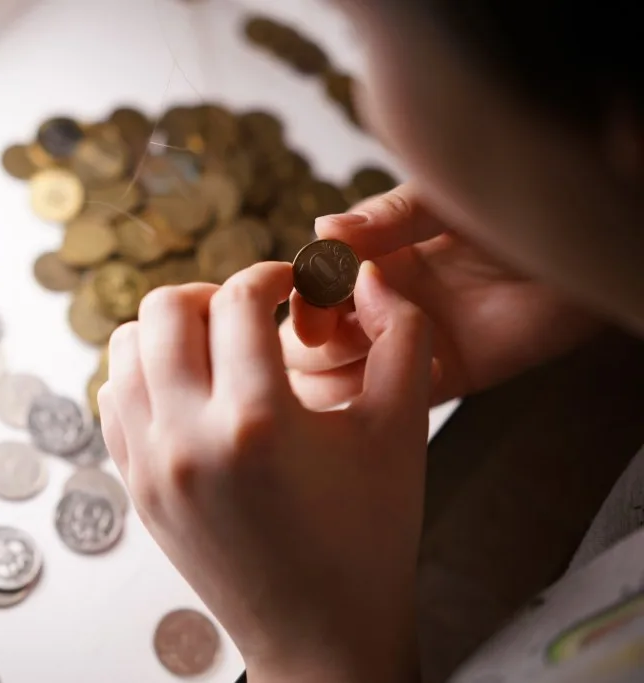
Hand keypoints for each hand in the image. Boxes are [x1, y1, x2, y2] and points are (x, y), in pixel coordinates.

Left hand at [98, 261, 431, 682]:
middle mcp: (187, 438)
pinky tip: (190, 390)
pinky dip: (143, 375)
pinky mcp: (136, 486)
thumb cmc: (368, 538)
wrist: (321, 634)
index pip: (238, 299)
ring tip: (216, 348)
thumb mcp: (401, 431)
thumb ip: (400, 338)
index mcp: (256, 421)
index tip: (292, 284)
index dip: (271, 274)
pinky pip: (113, 399)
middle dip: (211, 293)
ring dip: (170, 331)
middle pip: (163, 309)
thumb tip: (368, 280)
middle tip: (249, 313)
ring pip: (125, 349)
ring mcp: (150, 464)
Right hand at [283, 183, 603, 409]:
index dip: (300, 300)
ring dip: (341, 372)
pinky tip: (422, 362)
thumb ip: (385, 217)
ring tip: (376, 346)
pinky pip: (392, 401)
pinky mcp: (442, 377)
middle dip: (312, 341)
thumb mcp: (442, 200)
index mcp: (369, 258)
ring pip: (334, 382)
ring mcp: (405, 344)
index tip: (312, 300)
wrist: (584, 244)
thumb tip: (321, 229)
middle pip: (306, 345)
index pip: (306, 290)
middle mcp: (378, 304)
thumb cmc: (517, 211)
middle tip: (344, 328)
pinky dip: (390, 391)